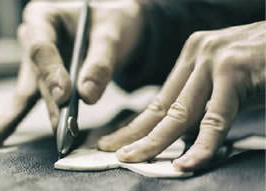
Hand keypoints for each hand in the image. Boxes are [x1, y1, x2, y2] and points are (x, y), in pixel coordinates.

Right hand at [0, 0, 143, 147]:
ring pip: (28, 92)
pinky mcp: (39, 79)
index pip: (41, 47)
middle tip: (59, 130)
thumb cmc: (110, 21)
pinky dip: (13, 118)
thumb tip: (87, 96)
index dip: (50, 72)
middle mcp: (32, 38)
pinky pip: (28, 100)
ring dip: (17, 117)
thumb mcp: (111, 33)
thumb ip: (101, 61)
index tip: (64, 96)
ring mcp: (33, 61)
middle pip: (36, 75)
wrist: (108, 25)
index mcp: (43, 17)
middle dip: (48, 103)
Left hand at [98, 21, 264, 170]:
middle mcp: (197, 53)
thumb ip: (205, 104)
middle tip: (116, 155)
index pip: (160, 99)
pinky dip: (201, 146)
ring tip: (134, 161)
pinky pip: (215, 119)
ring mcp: (213, 60)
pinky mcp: (233, 70)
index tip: (118, 142)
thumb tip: (182, 136)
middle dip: (137, 135)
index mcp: (192, 55)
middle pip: (162, 107)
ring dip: (155, 142)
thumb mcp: (230, 85)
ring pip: (180, 113)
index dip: (137, 125)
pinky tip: (187, 164)